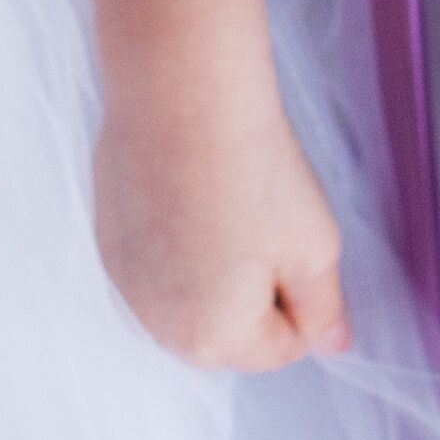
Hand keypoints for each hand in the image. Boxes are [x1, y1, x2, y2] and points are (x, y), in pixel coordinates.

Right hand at [94, 78, 354, 370]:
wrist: (182, 92)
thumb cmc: (255, 171)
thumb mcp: (315, 248)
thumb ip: (324, 311)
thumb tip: (334, 346)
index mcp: (212, 341)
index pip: (282, 347)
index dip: (299, 293)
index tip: (288, 235)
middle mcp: (156, 325)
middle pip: (230, 331)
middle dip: (253, 290)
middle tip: (257, 219)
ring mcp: (123, 281)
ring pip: (192, 295)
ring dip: (212, 265)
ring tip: (221, 201)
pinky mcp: (106, 238)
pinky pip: (158, 260)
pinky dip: (177, 236)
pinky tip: (186, 186)